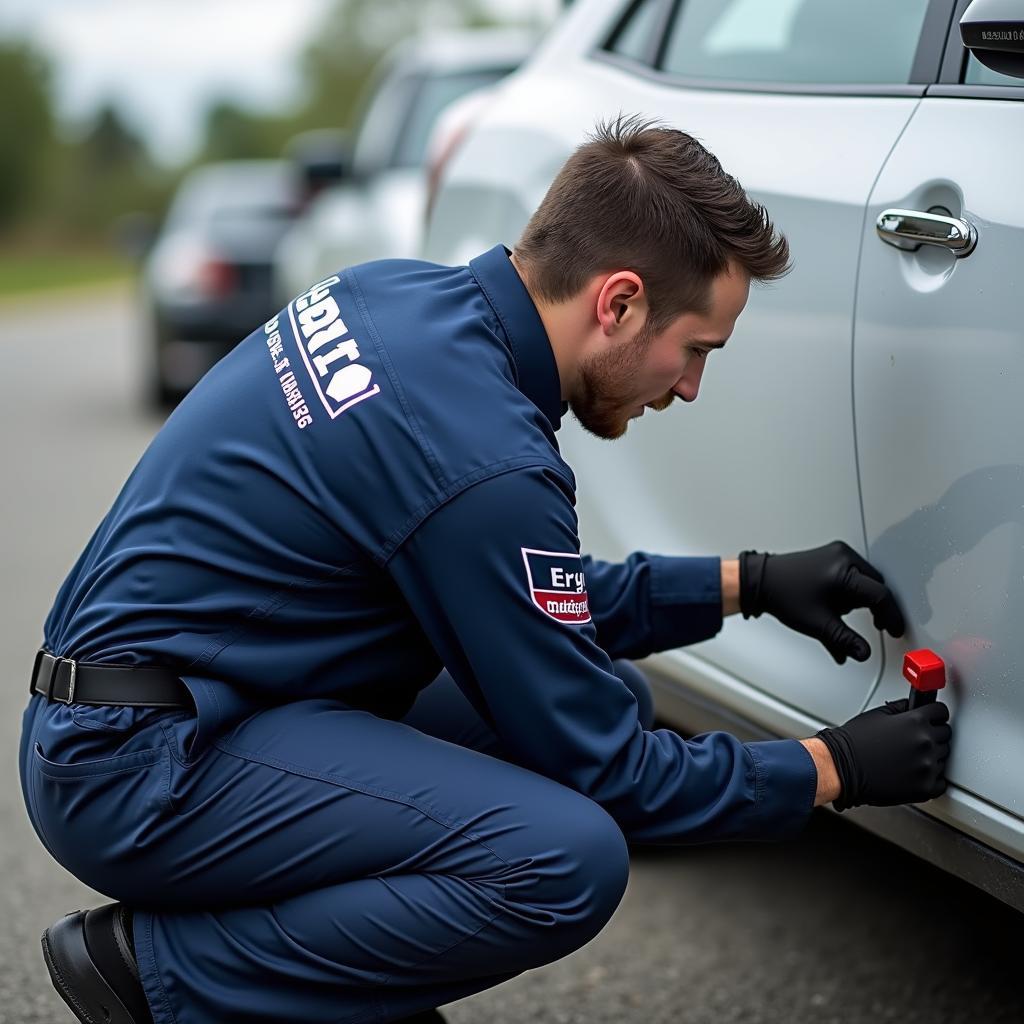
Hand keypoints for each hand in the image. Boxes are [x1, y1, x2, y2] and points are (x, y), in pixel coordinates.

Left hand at [739, 540, 904, 663]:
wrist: (761, 582)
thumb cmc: (783, 596)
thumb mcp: (819, 624)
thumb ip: (845, 641)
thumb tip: (863, 652)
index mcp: (844, 572)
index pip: (880, 595)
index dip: (891, 616)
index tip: (894, 629)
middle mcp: (843, 557)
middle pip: (875, 586)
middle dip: (877, 608)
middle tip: (879, 625)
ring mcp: (836, 553)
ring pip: (865, 580)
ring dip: (863, 599)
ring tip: (845, 614)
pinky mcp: (830, 555)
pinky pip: (853, 573)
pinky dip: (852, 590)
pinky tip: (840, 604)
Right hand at [815, 699, 951, 810]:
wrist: (842, 768)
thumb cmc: (854, 743)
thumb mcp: (877, 715)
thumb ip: (902, 708)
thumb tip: (914, 706)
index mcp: (915, 722)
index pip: (941, 712)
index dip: (934, 713)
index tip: (932, 717)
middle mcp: (925, 743)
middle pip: (945, 734)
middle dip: (933, 734)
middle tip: (916, 738)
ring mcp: (926, 766)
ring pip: (943, 757)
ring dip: (931, 755)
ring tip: (910, 756)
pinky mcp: (924, 788)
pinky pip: (941, 782)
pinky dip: (932, 778)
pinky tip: (917, 772)